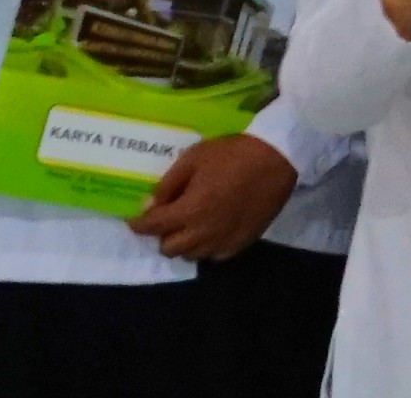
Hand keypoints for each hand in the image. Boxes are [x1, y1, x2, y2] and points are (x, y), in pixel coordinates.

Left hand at [126, 134, 300, 258]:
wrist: (275, 158)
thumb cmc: (232, 154)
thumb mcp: (193, 158)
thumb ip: (168, 185)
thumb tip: (147, 205)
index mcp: (189, 211)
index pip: (152, 226)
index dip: (139, 224)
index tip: (135, 220)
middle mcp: (203, 233)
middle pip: (169, 249)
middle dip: (162, 235)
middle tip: (168, 219)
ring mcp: (223, 241)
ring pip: (191, 256)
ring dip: (184, 243)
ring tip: (190, 226)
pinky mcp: (241, 243)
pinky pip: (214, 256)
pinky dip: (207, 247)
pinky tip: (211, 231)